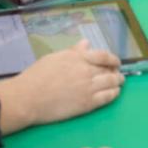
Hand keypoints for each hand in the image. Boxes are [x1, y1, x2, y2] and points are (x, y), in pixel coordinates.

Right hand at [0, 39, 123, 129]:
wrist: (28, 98)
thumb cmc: (37, 76)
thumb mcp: (54, 58)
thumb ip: (73, 51)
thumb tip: (86, 44)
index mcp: (78, 58)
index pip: (103, 56)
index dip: (113, 59)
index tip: (115, 62)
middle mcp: (86, 71)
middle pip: (109, 70)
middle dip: (116, 72)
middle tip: (117, 74)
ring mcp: (88, 88)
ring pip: (111, 83)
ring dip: (118, 82)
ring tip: (119, 83)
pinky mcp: (87, 104)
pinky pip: (107, 98)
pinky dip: (114, 94)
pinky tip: (114, 93)